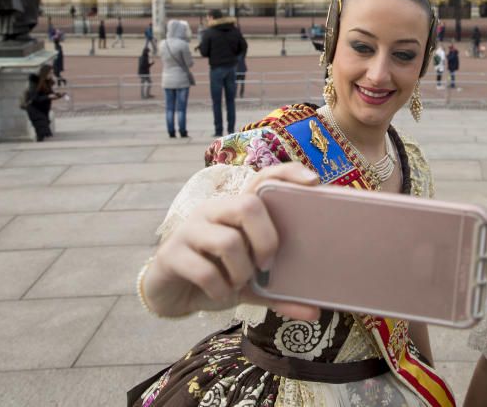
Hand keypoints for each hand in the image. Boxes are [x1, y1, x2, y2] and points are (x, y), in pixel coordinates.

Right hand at [142, 162, 320, 319]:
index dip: (287, 174)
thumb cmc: (217, 277)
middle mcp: (213, 210)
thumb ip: (279, 292)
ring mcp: (190, 229)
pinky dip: (220, 288)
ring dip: (241, 271)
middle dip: (266, 239)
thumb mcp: (251, 284)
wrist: (171, 295)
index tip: (313, 182)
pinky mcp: (172, 254)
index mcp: (236, 208)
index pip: (262, 178)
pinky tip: (220, 293)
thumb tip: (315, 313)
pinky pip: (205, 270)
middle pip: (248, 205)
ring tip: (238, 282)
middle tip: (266, 265)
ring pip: (228, 241)